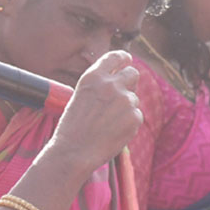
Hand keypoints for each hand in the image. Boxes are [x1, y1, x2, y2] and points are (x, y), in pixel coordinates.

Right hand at [49, 51, 143, 171]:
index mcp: (94, 76)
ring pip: (133, 98)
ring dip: (125, 108)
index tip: (127, 61)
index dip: (124, 59)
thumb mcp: (81, 96)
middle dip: (130, 81)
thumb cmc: (73, 127)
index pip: (116, 57)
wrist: (74, 152)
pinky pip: (136, 116)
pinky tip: (112, 133)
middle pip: (132, 73)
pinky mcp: (135, 117)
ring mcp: (125, 100)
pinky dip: (127, 124)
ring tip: (107, 124)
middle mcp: (111, 84)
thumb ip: (100, 85)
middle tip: (122, 95)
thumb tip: (121, 80)